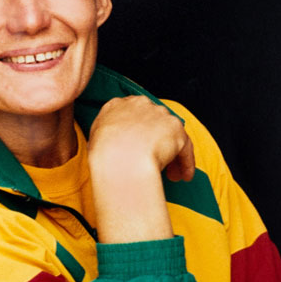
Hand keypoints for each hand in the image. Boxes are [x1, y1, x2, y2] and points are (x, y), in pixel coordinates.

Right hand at [88, 96, 194, 242]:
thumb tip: (116, 148)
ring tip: (171, 174)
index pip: (134, 115)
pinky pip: (185, 148)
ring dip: (173, 155)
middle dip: (158, 143)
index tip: (140, 147)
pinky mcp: (177, 130)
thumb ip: (106, 137)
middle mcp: (141, 105)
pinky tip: (184, 176)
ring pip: (171, 135)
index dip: (140, 133)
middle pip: (155, 124)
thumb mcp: (95, 140)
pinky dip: (186, 162)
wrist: (118, 160)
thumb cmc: (104, 156)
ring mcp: (160, 115)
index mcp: (118, 105)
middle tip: (157, 162)